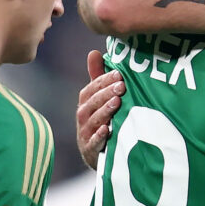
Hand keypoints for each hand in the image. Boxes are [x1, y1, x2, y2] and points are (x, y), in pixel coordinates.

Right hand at [76, 51, 123, 168]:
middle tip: (122, 85)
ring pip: (93, 120)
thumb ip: (96, 77)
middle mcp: (83, 116)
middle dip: (106, 93)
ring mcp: (86, 133)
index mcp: (85, 102)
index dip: (103, 80)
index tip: (119, 74)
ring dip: (105, 111)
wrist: (95, 154)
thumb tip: (94, 52)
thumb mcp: (98, 99)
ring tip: (117, 102)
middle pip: (93, 103)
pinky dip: (99, 137)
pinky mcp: (90, 150)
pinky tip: (107, 130)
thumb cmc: (99, 120)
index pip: (92, 88)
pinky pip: (93, 143)